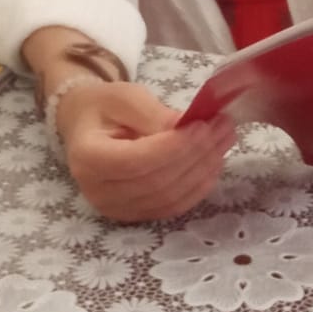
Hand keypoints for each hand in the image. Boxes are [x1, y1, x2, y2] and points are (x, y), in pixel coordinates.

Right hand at [57, 80, 235, 220]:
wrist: (90, 125)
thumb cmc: (106, 106)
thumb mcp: (126, 97)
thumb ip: (154, 114)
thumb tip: (187, 127)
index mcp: (88, 158)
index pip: (135, 161)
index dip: (173, 147)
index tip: (202, 126)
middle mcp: (98, 192)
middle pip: (156, 182)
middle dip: (196, 155)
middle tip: (223, 128)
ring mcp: (116, 209)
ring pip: (168, 198)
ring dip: (203, 171)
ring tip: (224, 140)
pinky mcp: (134, 215)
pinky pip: (171, 207)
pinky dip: (197, 187)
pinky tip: (214, 163)